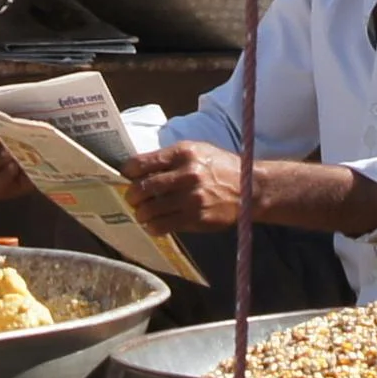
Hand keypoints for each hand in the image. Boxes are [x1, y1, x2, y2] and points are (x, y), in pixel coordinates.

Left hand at [121, 141, 247, 237]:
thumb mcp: (197, 150)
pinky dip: (152, 227)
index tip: (126, 176)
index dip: (128, 171)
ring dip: (140, 213)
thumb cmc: (220, 167)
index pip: (142, 163)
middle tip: (132, 198)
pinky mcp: (195, 218)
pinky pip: (162, 226)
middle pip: (142, 188)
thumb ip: (170, 158)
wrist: (249, 188)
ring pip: (149, 210)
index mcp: (183, 153)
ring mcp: (191, 198)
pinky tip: (153, 225)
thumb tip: (139, 169)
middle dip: (132, 195)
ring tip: (141, 213)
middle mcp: (186, 174)